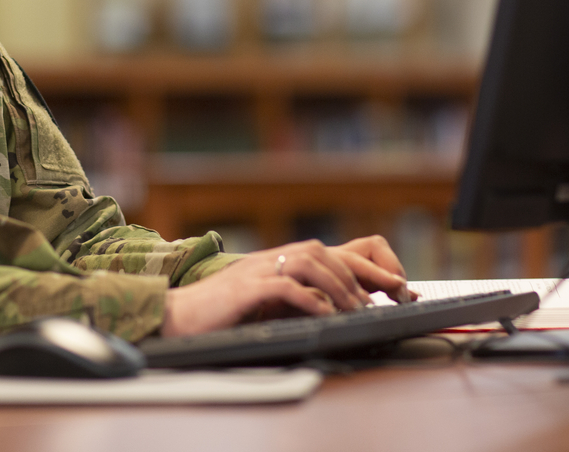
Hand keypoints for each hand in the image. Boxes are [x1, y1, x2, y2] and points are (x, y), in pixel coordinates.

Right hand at [160, 236, 412, 337]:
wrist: (176, 318)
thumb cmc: (218, 315)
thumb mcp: (264, 303)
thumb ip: (294, 297)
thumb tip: (332, 307)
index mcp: (276, 260)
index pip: (327, 250)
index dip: (363, 262)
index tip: (393, 284)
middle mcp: (269, 258)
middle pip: (324, 250)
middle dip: (361, 271)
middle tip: (387, 295)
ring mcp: (256, 270)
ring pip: (308, 262)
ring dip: (339, 285)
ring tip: (357, 308)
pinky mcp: (244, 288)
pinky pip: (284, 286)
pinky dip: (309, 300)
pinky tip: (325, 315)